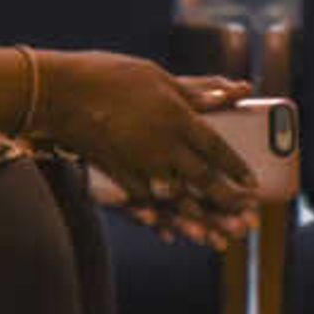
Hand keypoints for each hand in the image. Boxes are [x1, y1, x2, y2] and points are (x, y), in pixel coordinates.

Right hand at [34, 51, 259, 243]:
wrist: (60, 93)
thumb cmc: (111, 77)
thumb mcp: (159, 77)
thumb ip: (198, 90)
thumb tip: (235, 91)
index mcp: (178, 117)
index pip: (217, 148)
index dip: (237, 168)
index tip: (253, 184)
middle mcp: (163, 145)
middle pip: (203, 179)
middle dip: (227, 201)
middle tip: (248, 216)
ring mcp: (139, 164)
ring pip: (176, 199)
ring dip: (198, 220)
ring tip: (218, 237)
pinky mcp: (117, 176)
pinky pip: (142, 203)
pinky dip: (157, 219)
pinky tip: (169, 233)